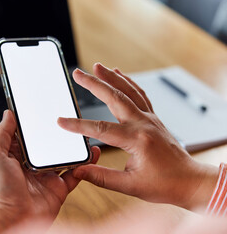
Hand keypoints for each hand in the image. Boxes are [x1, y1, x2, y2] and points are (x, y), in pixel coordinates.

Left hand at [0, 110, 100, 233]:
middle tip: (69, 120)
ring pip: (63, 158)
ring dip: (73, 147)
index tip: (46, 108)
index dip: (36, 123)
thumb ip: (2, 133)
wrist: (6, 223)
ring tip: (83, 134)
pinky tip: (90, 154)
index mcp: (13, 156)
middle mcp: (30, 166)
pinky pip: (74, 175)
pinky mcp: (57, 190)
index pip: (28, 135)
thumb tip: (8, 114)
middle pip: (47, 145)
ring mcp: (45, 178)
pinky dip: (84, 166)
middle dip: (57, 133)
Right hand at [58, 63, 217, 209]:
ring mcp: (150, 118)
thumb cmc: (166, 184)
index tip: (62, 121)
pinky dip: (128, 83)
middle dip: (94, 84)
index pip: (100, 129)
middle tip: (78, 74)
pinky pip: (140, 94)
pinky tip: (120, 76)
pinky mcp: (153, 119)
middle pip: (114, 97)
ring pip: (128, 91)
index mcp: (137, 140)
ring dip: (111, 77)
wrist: (191, 181)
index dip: (78, 125)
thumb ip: (102, 177)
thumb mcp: (131, 186)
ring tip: (97, 67)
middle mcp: (144, 124)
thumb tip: (80, 170)